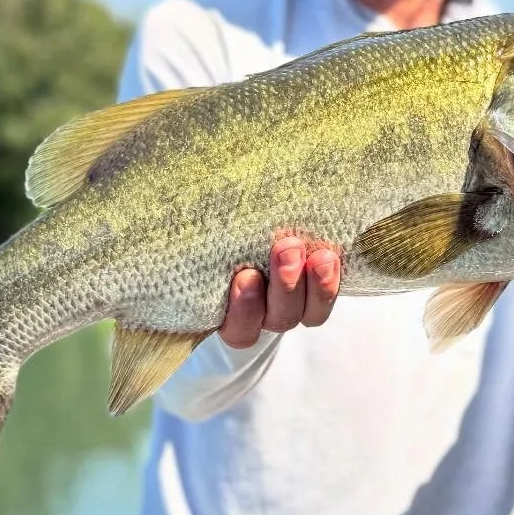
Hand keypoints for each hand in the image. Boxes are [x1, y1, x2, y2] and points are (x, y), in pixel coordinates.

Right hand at [220, 234, 341, 348]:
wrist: (253, 230)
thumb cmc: (223, 234)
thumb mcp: (212, 236)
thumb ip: (208, 228)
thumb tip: (181, 185)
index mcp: (227, 313)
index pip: (236, 328)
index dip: (243, 310)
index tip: (244, 277)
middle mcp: (260, 317)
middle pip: (276, 318)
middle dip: (283, 285)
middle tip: (286, 249)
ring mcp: (289, 308)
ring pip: (305, 314)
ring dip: (314, 286)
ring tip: (319, 255)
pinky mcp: (314, 296)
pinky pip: (324, 303)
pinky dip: (330, 284)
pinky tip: (332, 257)